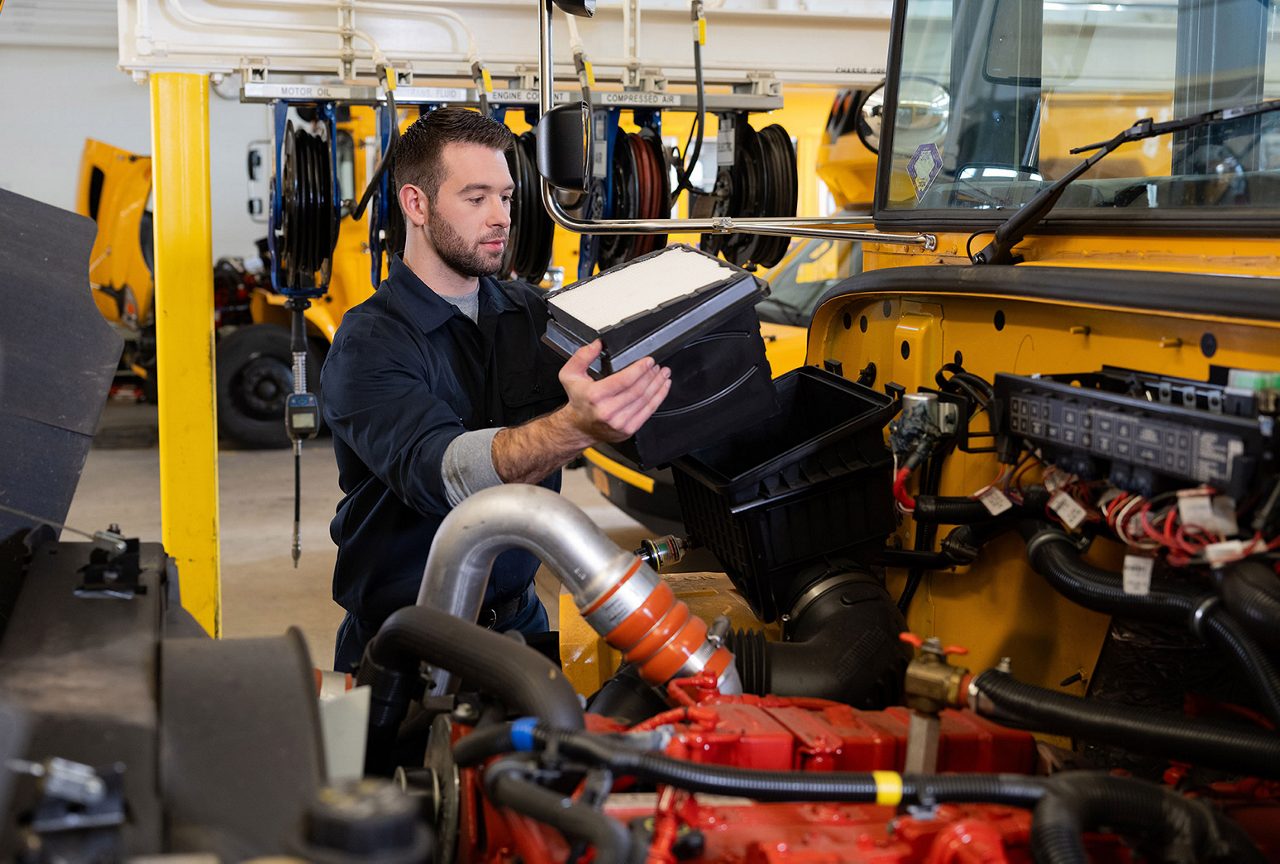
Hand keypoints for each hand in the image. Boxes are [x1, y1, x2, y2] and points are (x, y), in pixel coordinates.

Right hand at [556, 340, 670, 444]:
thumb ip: (582, 357)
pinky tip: (663, 388)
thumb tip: (597, 345)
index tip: (649, 361)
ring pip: (645, 400)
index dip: (640, 369)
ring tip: (663, 374)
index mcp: (595, 395)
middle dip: (651, 375)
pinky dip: (659, 398)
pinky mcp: (628, 429)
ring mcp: (619, 422)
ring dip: (658, 385)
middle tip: (657, 366)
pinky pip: (648, 412)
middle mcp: (608, 410)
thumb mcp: (570, 375)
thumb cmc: (578, 401)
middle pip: (638, 390)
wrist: (579, 428)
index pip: (624, 380)